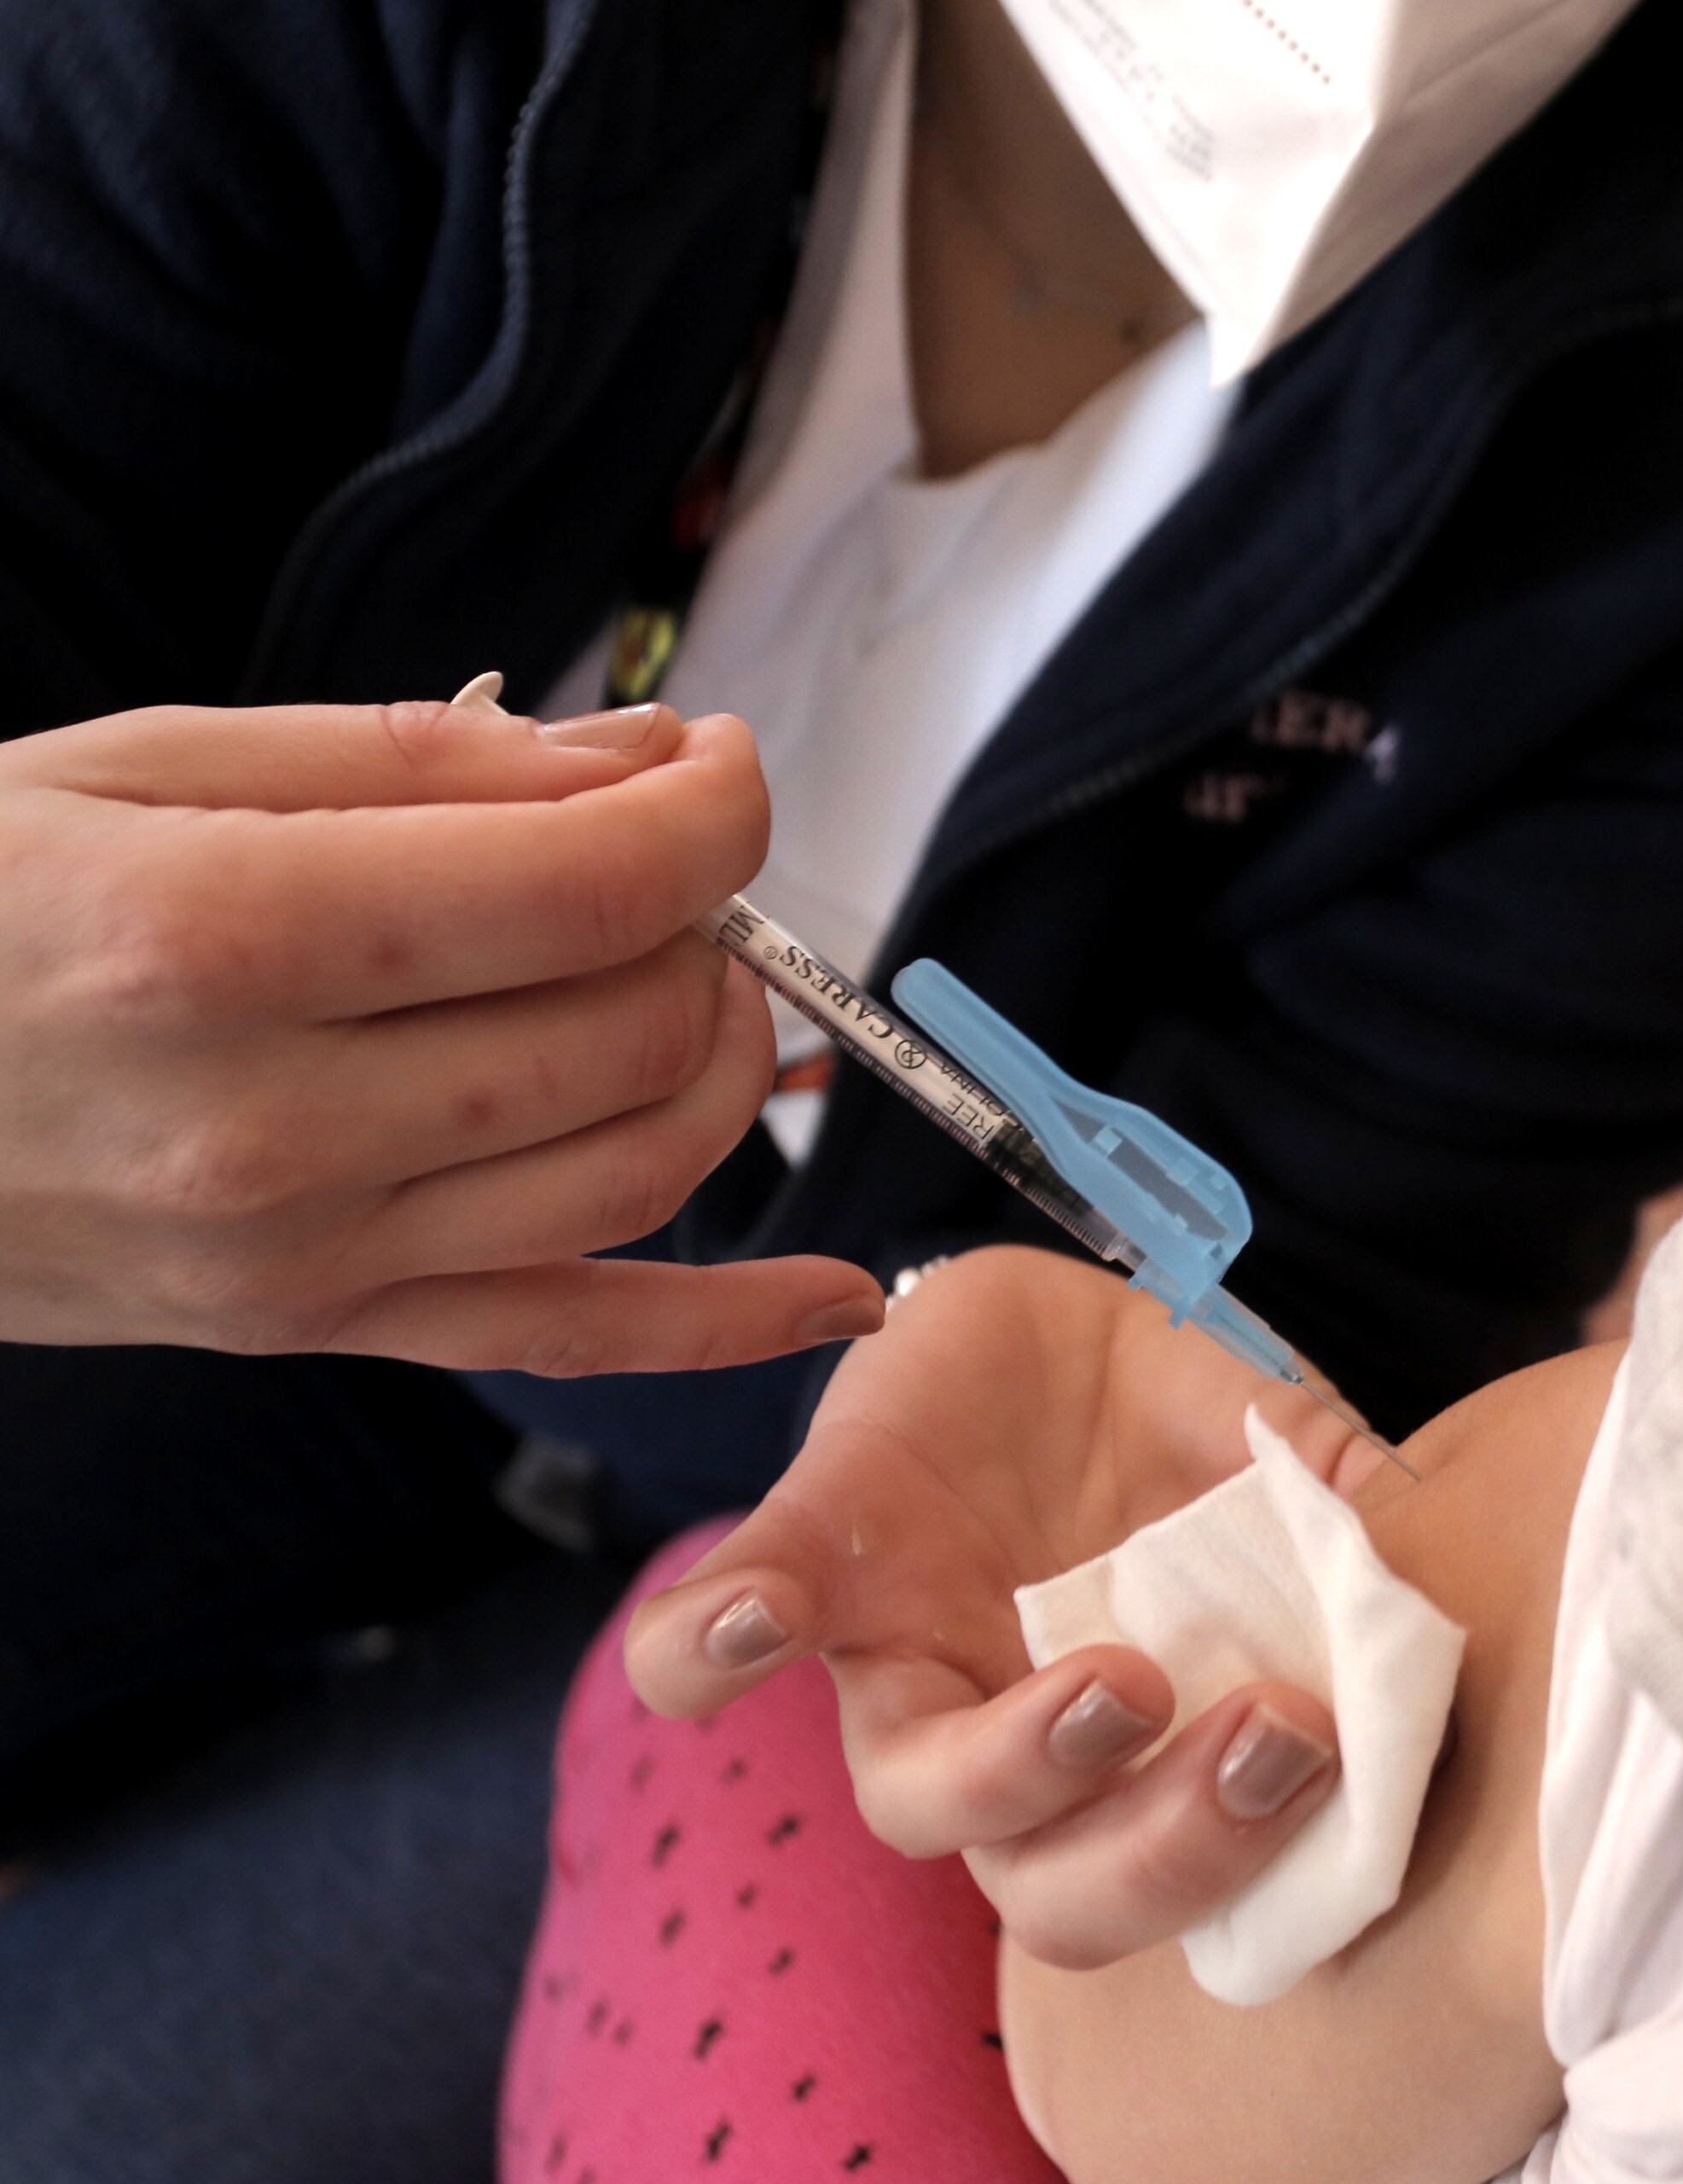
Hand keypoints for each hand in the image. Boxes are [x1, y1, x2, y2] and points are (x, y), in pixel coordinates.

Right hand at [0, 696, 883, 1371]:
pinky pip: (570, 1340)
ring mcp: (303, 1258)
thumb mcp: (140, 766)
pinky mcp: (318, 1330)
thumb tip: (638, 761)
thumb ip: (410, 763)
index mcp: (223, 943)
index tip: (722, 761)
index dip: (713, 811)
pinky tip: (847, 1297)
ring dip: (723, 1062)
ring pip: (638, 1173)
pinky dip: (730, 1329)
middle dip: (704, 922)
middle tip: (667, 855)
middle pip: (629, 1029)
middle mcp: (276, 1126)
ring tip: (691, 973)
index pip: (588, 889)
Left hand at [625, 1247, 1378, 1966]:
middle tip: (1272, 1739)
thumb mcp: (1284, 1450)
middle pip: (1049, 1886)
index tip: (1341, 1752)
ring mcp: (903, 1663)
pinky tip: (759, 1620)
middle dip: (1165, 1843)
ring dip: (1012, 1769)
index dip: (1248, 1852)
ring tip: (1120, 1682)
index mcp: (1138, 1746)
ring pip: (913, 1798)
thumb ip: (1347, 1509)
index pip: (1175, 1870)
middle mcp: (1008, 1741)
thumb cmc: (1170, 1423)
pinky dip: (718, 1642)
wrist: (1041, 1315)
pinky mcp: (814, 1552)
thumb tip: (1418, 1566)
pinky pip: (719, 1635)